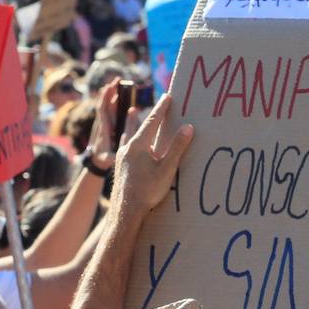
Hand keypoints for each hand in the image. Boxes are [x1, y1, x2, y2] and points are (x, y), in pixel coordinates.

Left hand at [84, 79, 143, 171]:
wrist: (94, 160)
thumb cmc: (103, 159)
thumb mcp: (108, 159)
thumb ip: (111, 158)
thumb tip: (115, 158)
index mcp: (103, 129)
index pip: (103, 110)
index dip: (106, 98)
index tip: (110, 88)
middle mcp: (102, 123)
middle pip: (104, 103)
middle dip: (110, 92)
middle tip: (116, 80)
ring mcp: (103, 122)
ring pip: (106, 105)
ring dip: (111, 93)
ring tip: (118, 82)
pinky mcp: (106, 123)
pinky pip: (109, 109)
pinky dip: (112, 99)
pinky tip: (118, 93)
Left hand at [112, 93, 194, 216]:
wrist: (126, 211)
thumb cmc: (147, 190)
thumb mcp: (166, 168)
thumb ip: (177, 147)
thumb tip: (188, 127)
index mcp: (139, 145)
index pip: (152, 121)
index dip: (161, 109)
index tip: (168, 97)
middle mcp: (127, 148)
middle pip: (138, 127)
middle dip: (146, 116)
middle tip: (153, 105)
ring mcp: (121, 158)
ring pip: (128, 137)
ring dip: (131, 125)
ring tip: (131, 115)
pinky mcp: (119, 168)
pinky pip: (125, 148)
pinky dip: (129, 140)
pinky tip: (128, 145)